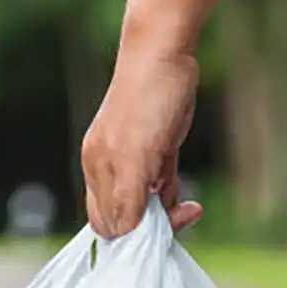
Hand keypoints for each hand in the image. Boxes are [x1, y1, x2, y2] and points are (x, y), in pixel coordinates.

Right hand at [81, 49, 203, 237]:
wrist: (164, 54)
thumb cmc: (147, 101)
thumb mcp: (137, 155)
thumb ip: (127, 196)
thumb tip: (125, 233)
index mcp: (97, 169)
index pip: (108, 222)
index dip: (133, 233)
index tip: (162, 230)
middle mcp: (110, 167)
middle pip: (124, 217)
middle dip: (150, 226)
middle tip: (180, 217)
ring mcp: (133, 159)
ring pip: (145, 204)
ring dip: (166, 212)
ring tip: (189, 207)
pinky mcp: (156, 150)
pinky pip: (159, 186)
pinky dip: (171, 197)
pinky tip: (188, 199)